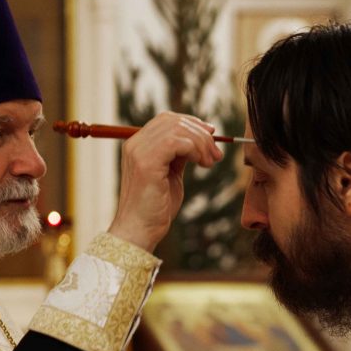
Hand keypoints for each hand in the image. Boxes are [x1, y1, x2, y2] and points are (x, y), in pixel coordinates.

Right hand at [107, 112, 223, 250]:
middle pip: (173, 121)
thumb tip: (199, 138)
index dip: (192, 123)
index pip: (166, 119)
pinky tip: (201, 164)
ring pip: (177, 129)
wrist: (140, 230)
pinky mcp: (146, 163)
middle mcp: (135, 144)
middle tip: (216, 154)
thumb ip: (179, 155)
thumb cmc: (156, 207)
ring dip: (201, 143)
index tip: (211, 136)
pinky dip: (194, 149)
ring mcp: (138, 152)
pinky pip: (176, 142)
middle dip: (201, 134)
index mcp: (138, 144)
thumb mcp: (171, 174)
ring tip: (210, 162)